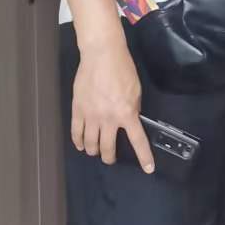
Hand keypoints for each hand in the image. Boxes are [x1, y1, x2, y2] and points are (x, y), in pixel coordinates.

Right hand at [71, 36, 152, 171]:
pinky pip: (76, 132)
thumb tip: (130, 119)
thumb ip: (133, 108)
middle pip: (107, 148)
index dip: (144, 157)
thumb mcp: (136, 90)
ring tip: (96, 151)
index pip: (137, 141)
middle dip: (109, 157)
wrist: (101, 55)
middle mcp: (108, 119)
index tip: (148, 169)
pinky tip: (81, 145)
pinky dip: (78, 142)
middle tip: (110, 158)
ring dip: (94, 151)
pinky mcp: (77, 110)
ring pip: (90, 144)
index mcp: (126, 113)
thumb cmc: (123, 69)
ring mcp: (90, 116)